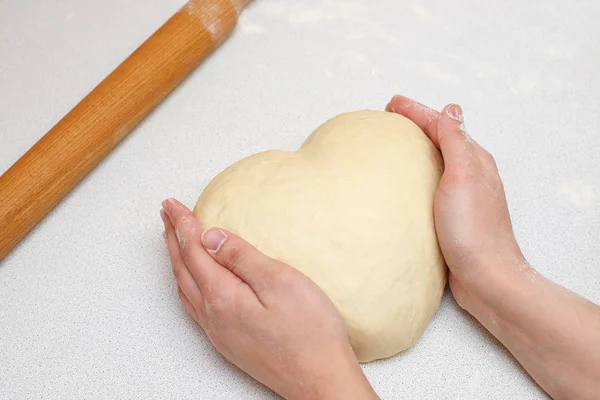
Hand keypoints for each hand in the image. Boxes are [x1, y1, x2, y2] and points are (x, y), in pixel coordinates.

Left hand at [160, 199, 377, 399]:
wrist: (319, 380)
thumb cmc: (310, 333)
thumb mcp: (280, 282)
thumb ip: (241, 257)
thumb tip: (210, 236)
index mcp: (223, 297)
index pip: (194, 251)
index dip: (182, 224)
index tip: (171, 203)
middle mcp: (213, 316)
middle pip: (183, 268)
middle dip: (172, 237)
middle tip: (166, 213)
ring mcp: (219, 332)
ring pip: (185, 288)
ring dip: (176, 260)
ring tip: (174, 240)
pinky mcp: (229, 342)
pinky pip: (194, 305)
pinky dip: (187, 282)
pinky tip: (193, 280)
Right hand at [385, 95, 527, 307]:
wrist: (486, 278)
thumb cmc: (474, 230)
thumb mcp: (464, 176)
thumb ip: (456, 141)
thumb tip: (451, 109)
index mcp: (474, 160)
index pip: (442, 125)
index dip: (416, 111)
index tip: (391, 103)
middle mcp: (470, 175)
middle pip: (440, 140)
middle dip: (415, 125)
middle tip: (389, 118)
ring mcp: (461, 197)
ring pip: (435, 163)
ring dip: (416, 150)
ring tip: (393, 145)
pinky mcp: (451, 217)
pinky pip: (431, 186)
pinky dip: (416, 175)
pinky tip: (404, 183)